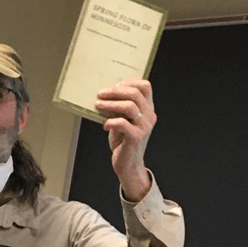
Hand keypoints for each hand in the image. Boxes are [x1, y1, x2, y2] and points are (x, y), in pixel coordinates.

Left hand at [95, 78, 154, 201]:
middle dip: (114, 92)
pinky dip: (110, 122)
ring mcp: (145, 126)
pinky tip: (104, 125)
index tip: (113, 85)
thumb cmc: (122, 141)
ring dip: (110, 104)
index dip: (128, 82)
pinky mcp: (137, 137)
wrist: (128, 164)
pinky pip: (122, 123)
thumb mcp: (121, 120)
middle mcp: (149, 115)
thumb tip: (104, 94)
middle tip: (100, 94)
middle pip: (135, 94)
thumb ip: (118, 108)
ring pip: (129, 106)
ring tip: (98, 105)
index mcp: (147, 108)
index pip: (145, 86)